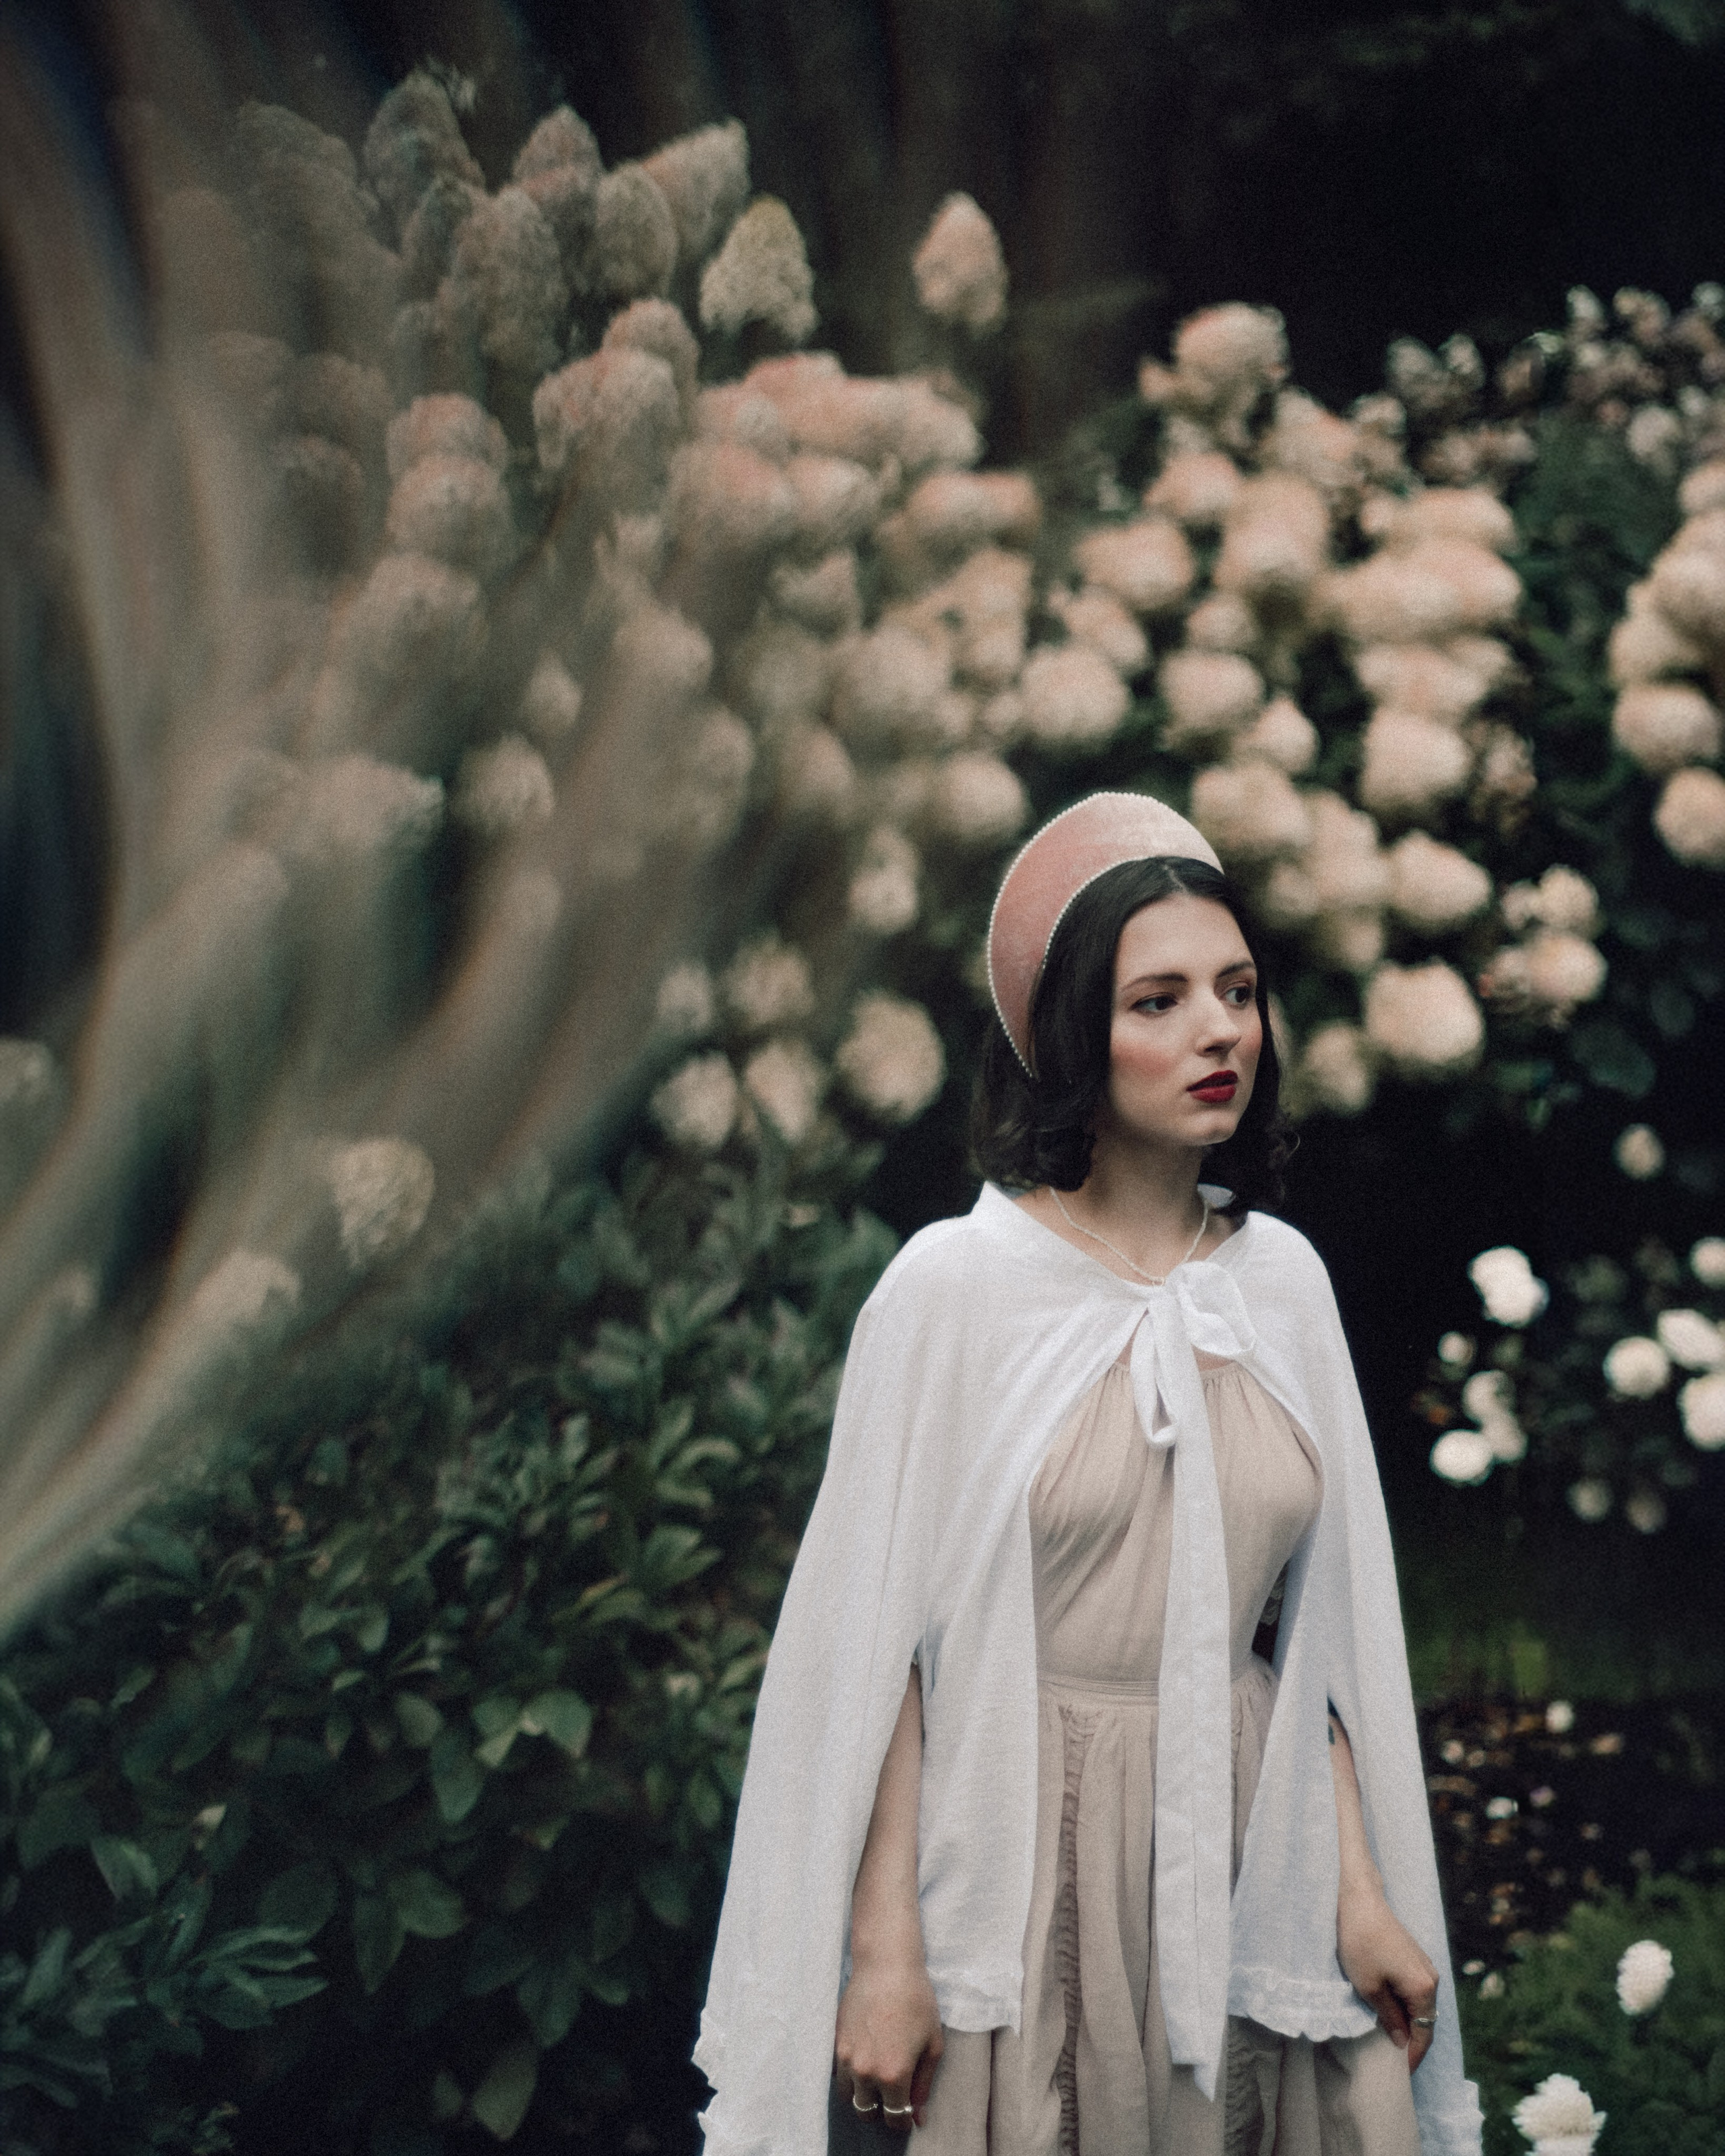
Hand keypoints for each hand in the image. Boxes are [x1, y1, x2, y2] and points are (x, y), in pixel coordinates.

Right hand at [835, 1953, 943, 2131]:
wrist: (886, 1965)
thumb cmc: (917, 2000)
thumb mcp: (932, 2044)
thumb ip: (923, 2084)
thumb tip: (917, 2116)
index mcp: (893, 2076)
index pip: (894, 2118)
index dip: (902, 2120)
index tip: (906, 2113)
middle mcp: (866, 2072)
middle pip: (867, 2112)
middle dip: (880, 2109)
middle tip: (892, 2093)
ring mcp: (846, 2058)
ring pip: (848, 2096)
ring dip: (861, 2093)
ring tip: (875, 2075)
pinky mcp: (835, 2042)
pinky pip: (838, 2073)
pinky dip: (849, 2074)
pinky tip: (863, 2056)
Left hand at [1337, 1882, 1439, 2073]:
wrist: (1357, 1897)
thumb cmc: (1359, 1941)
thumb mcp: (1369, 1987)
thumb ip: (1389, 2017)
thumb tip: (1403, 2041)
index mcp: (1424, 1988)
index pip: (1424, 2034)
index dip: (1413, 2056)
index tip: (1400, 2074)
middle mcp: (1431, 1977)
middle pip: (1424, 2020)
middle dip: (1411, 2041)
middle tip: (1392, 2061)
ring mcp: (1423, 1965)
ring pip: (1418, 2005)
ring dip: (1406, 2022)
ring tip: (1388, 2038)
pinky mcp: (1412, 1956)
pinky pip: (1412, 1990)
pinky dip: (1403, 2004)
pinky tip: (1387, 2010)